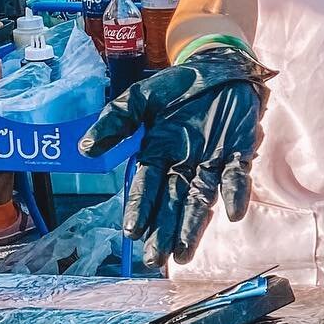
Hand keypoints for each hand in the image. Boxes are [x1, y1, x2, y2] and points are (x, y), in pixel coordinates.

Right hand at [81, 45, 272, 267]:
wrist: (220, 65)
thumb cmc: (179, 83)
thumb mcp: (142, 96)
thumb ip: (116, 119)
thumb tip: (85, 148)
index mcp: (158, 152)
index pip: (146, 186)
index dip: (140, 208)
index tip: (132, 232)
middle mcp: (183, 164)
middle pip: (172, 203)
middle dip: (164, 230)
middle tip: (156, 258)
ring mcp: (211, 161)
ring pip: (200, 200)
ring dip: (193, 226)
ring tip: (184, 254)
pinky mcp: (238, 154)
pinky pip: (235, 177)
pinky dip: (234, 194)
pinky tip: (232, 213)